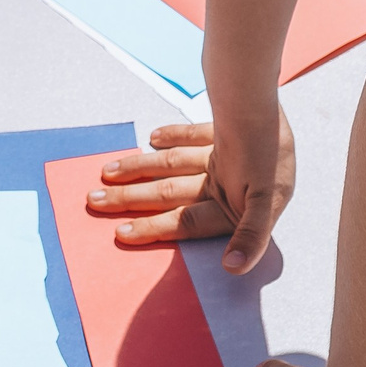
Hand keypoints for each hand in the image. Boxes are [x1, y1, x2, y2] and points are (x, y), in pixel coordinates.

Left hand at [83, 104, 294, 271]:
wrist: (270, 98)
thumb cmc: (270, 151)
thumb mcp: (267, 200)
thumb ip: (251, 235)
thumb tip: (233, 269)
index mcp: (237, 206)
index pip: (187, 222)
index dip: (155, 229)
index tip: (121, 233)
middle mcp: (228, 185)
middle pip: (172, 193)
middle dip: (134, 199)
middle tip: (95, 200)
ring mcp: (225, 157)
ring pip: (175, 165)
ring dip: (142, 167)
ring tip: (109, 172)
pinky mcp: (226, 128)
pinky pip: (195, 135)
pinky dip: (176, 135)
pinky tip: (153, 138)